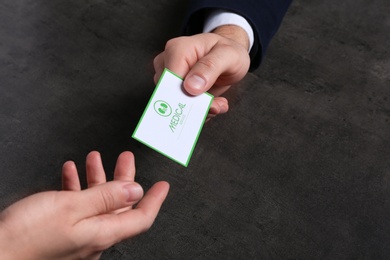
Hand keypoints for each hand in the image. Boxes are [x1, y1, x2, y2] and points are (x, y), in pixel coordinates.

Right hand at [0, 151, 168, 259]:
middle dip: (123, 178)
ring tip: (94, 158)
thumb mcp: (72, 208)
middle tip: (125, 158)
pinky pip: (76, 207)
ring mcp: (77, 235)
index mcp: (102, 233)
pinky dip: (77, 188)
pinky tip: (71, 173)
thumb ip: (106, 198)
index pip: (140, 218)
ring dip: (97, 178)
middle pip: (119, 205)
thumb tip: (135, 192)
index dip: (155, 200)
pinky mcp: (61, 232)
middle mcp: (93, 236)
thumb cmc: (28, 236)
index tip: (163, 185)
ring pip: (96, 202)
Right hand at [154, 25, 250, 119]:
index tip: (206, 103)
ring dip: (199, 110)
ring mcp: (170, 79)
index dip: (184, 96)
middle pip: (171, 95)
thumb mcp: (228, 55)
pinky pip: (183, 109)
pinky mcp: (176, 91)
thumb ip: (210, 67)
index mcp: (176, 50)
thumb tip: (190, 86)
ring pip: (176, 105)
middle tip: (216, 105)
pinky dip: (200, 111)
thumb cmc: (227, 51)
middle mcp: (168, 64)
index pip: (169, 81)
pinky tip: (214, 104)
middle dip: (195, 106)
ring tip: (218, 103)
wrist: (229, 56)